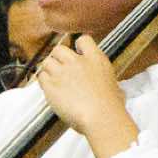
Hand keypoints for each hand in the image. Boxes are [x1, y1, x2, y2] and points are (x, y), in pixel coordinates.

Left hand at [35, 34, 138, 157]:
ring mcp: (62, 72)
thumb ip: (108, 83)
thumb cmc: (111, 106)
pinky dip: (43, 82)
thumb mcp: (115, 87)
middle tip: (59, 68)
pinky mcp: (51, 85)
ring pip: (47, 62)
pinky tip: (49, 90)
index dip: (78, 46)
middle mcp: (77, 62)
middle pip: (59, 49)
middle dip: (57, 57)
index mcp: (96, 59)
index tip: (76, 52)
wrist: (100, 117)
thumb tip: (116, 91)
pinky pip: (41, 77)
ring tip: (53, 80)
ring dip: (48, 70)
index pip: (83, 40)